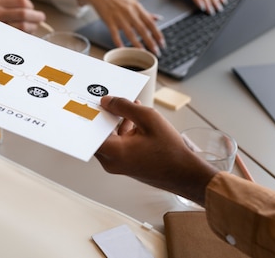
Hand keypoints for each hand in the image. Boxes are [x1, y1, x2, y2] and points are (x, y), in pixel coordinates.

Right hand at [0, 0, 45, 32]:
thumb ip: (10, 7)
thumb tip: (33, 12)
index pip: (22, 2)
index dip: (31, 7)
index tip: (32, 10)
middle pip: (24, 14)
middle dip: (36, 17)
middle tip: (40, 18)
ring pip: (23, 27)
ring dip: (32, 27)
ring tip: (32, 27)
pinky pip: (18, 37)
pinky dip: (25, 35)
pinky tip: (24, 34)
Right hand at [78, 0, 163, 54]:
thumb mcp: (133, 3)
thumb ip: (145, 13)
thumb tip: (158, 19)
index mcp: (137, 8)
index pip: (151, 23)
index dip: (158, 34)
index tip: (162, 43)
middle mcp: (130, 13)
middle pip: (143, 29)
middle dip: (151, 42)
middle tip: (156, 52)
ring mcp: (119, 17)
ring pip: (130, 33)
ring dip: (137, 44)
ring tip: (143, 52)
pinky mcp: (109, 20)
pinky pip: (115, 33)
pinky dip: (118, 41)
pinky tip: (122, 48)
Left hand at [94, 96, 217, 205]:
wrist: (185, 174)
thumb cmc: (170, 151)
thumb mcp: (148, 119)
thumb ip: (124, 107)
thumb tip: (106, 101)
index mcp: (114, 152)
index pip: (90, 133)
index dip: (89, 115)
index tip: (90, 103)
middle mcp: (111, 161)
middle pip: (98, 133)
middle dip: (105, 115)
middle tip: (108, 100)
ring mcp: (117, 164)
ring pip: (109, 137)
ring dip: (117, 121)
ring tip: (128, 107)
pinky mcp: (125, 163)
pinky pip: (118, 143)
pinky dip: (124, 131)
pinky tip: (135, 118)